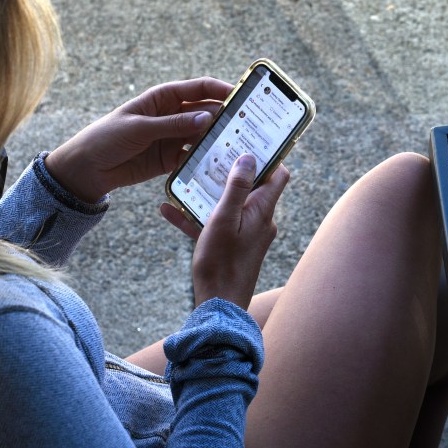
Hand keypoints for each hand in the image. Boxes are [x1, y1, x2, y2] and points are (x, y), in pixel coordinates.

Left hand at [45, 78, 232, 202]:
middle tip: (247, 125)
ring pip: (202, 136)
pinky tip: (219, 165)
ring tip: (238, 147)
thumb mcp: (140, 127)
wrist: (89, 168)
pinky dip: (205, 160)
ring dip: (217, 140)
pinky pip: (193, 157)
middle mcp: (173, 116)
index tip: (241, 96)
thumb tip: (208, 118)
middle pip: (205, 113)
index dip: (220, 90)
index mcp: (164, 98)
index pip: (198, 89)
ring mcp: (173, 138)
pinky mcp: (171, 159)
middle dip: (225, 117)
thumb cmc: (108, 137)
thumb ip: (174, 124)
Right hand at [162, 154, 289, 309]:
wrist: (218, 306)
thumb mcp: (224, 219)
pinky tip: (169, 211)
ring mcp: (248, 234)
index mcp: (263, 211)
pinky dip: (198, 218)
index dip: (269, 156)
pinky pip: (217, 225)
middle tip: (211, 153)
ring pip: (230, 205)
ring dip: (209, 194)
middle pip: (252, 187)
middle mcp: (260, 221)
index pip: (278, 175)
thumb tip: (250, 157)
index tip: (251, 141)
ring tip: (186, 179)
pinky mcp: (234, 246)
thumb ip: (237, 188)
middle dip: (232, 171)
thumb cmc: (221, 262)